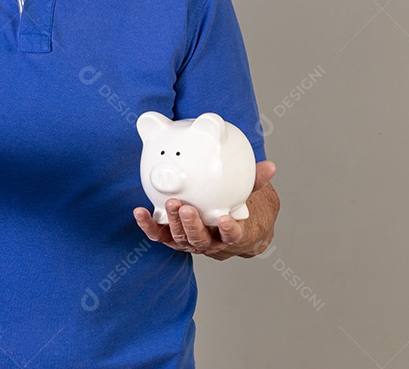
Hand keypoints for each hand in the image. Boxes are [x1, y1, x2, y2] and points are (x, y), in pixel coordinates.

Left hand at [133, 160, 277, 259]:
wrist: (226, 225)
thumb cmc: (238, 209)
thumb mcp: (249, 196)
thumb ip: (255, 181)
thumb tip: (269, 166)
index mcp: (231, 235)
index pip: (232, 236)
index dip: (228, 231)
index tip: (224, 220)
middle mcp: (210, 243)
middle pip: (200, 240)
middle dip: (192, 225)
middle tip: (186, 208)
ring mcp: (190, 242)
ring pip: (180, 239)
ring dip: (173, 222)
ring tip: (170, 204)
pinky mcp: (173, 238)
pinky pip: (160, 234)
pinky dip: (149, 226)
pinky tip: (139, 212)